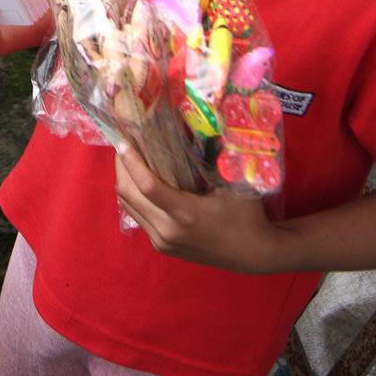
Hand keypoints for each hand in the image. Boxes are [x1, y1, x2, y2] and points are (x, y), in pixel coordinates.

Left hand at [114, 145, 280, 272]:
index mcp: (186, 214)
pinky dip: (133, 196)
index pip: (147, 186)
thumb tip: (199, 122)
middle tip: (123, 142)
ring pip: (128, 207)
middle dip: (121, 166)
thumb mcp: (235, 183)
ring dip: (125, 180)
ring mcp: (162, 242)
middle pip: (129, 195)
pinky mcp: (162, 246)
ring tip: (128, 157)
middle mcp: (168, 231)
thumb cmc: (247, 215)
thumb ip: (216, 156)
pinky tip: (139, 179)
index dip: (131, 162)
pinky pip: (137, 216)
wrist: (254, 254)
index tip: (123, 141)